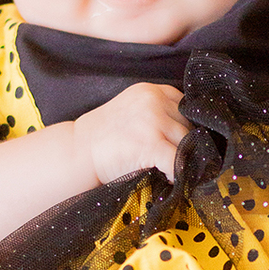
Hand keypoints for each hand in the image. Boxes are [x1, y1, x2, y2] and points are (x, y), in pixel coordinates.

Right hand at [73, 82, 190, 183]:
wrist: (78, 151)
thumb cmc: (105, 137)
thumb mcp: (132, 110)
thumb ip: (157, 112)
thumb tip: (190, 133)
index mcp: (151, 90)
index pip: (186, 107)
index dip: (185, 127)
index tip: (178, 142)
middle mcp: (154, 100)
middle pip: (189, 125)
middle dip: (185, 145)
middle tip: (173, 160)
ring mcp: (153, 121)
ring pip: (188, 144)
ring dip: (183, 160)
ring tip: (170, 170)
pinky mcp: (151, 144)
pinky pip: (178, 162)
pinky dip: (178, 174)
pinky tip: (169, 178)